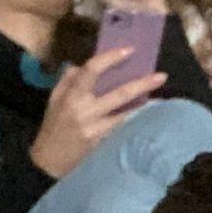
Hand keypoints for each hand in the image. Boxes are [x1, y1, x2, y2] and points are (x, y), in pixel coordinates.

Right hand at [29, 46, 162, 178]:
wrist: (49, 161)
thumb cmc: (53, 127)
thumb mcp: (54, 100)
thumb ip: (67, 81)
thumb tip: (81, 66)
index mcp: (72, 95)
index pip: (91, 70)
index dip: (110, 58)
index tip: (128, 50)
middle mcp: (86, 110)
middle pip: (119, 94)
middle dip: (142, 84)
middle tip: (162, 76)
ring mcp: (96, 128)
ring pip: (126, 114)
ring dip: (145, 105)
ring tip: (160, 97)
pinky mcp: (103, 143)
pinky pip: (123, 129)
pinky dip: (135, 122)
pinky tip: (149, 119)